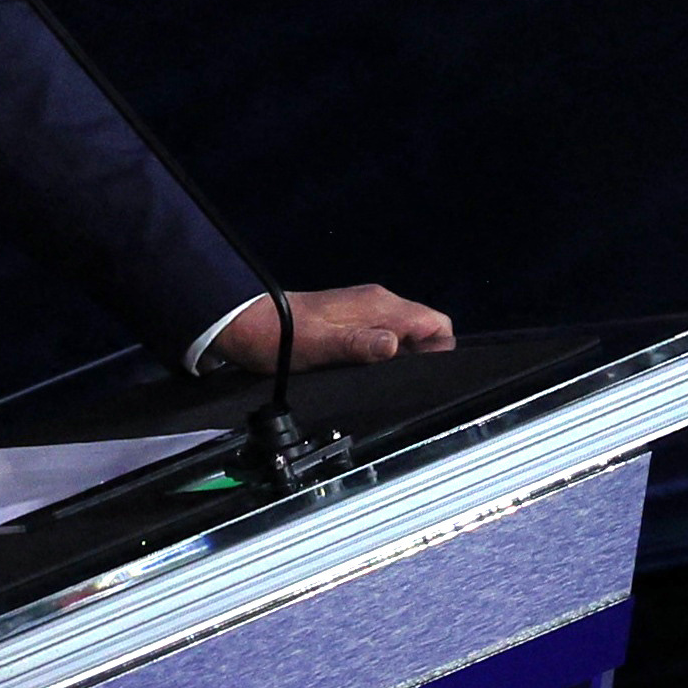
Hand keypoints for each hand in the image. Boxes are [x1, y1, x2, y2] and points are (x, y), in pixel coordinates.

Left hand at [202, 284, 457, 369]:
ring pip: (405, 336)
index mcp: (379, 306)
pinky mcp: (353, 322)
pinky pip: (384, 339)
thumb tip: (394, 345)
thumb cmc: (280, 336)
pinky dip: (383, 357)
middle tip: (399, 383)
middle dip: (421, 359)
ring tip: (380, 380)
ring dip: (400, 359)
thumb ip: (359, 345)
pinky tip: (365, 372)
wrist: (247, 324)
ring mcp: (365, 312)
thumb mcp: (320, 346)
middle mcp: (378, 304)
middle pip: (424, 331)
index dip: (440, 351)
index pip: (436, 323)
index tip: (423, 375)